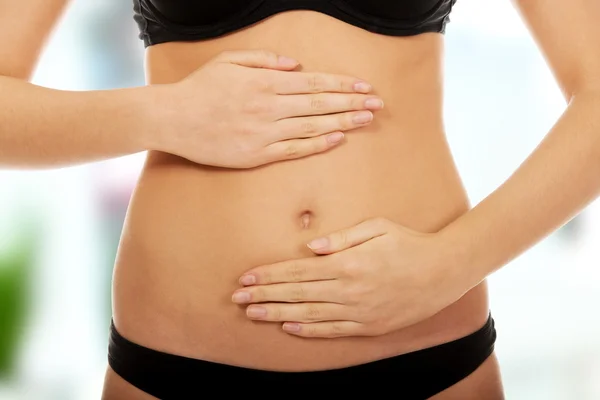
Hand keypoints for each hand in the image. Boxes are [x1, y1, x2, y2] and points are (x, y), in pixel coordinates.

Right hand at [146, 50, 383, 167]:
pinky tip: (337, 139)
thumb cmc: (199, 88)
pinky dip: (318, 144)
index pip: (314, 83)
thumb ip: (263, 59)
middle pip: (320, 104)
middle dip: (351, 103)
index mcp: (264, 82)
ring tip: (366, 120)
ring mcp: (265, 133)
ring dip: (343, 122)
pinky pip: (295, 150)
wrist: (173, 120)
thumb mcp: (228, 61)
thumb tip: (295, 65)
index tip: (363, 86)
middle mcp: (269, 107)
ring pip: (313, 126)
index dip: (342, 84)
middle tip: (377, 104)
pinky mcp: (257, 155)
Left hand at [232, 217, 473, 337]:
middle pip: (297, 294)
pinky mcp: (370, 326)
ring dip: (278, 314)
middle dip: (264, 295)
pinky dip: (309, 330)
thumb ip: (342, 237)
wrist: (444, 272)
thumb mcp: (378, 227)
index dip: (270, 275)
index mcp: (348, 263)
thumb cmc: (409, 243)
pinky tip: (289, 328)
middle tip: (238, 298)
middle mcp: (349, 290)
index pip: (298, 271)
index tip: (247, 277)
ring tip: (254, 314)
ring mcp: (359, 311)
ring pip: (309, 314)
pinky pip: (333, 330)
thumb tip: (311, 247)